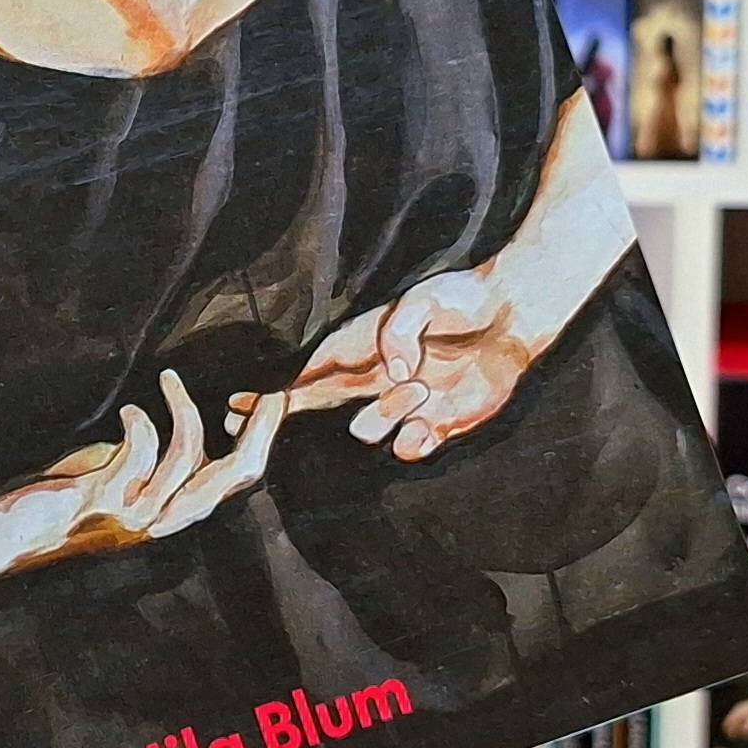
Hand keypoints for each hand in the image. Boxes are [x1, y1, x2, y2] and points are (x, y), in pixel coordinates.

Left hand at [24, 371, 287, 555]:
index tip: (274, 401)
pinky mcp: (106, 501)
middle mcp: (165, 519)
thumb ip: (157, 457)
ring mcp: (137, 514)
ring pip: (190, 458)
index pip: (237, 480)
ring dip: (184, 409)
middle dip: (259, 432)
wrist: (14, 535)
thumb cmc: (68, 499)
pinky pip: (141, 454)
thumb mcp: (124, 474)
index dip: (262, 439)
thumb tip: (185, 418)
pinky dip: (141, 425)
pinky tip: (131, 413)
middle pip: (233, 476)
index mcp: (175, 511)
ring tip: (168, 380)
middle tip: (269, 393)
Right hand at [247, 263, 536, 460]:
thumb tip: (393, 375)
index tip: (235, 407)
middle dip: (291, 415)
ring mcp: (402, 406)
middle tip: (276, 416)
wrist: (511, 313)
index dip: (271, 394)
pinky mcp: (437, 425)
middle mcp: (373, 381)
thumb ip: (398, 334)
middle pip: (318, 407)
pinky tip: (430, 419)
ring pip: (366, 431)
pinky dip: (413, 441)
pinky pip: (408, 449)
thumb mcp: (421, 299)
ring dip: (386, 414)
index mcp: (360, 348)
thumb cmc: (459, 297)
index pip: (306, 374)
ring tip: (422, 386)